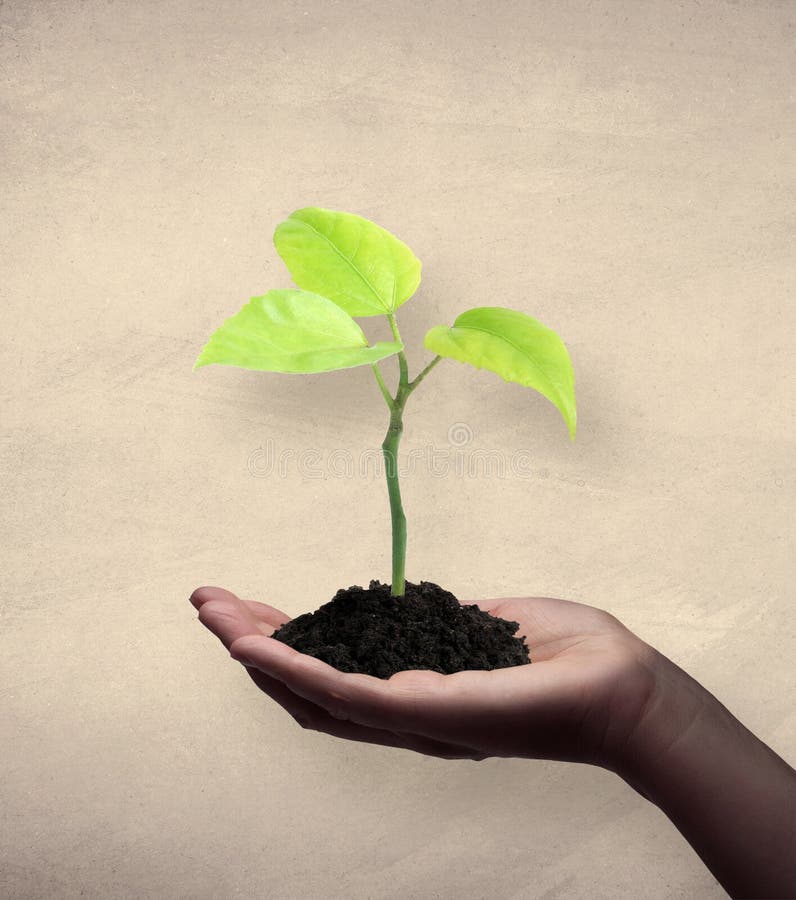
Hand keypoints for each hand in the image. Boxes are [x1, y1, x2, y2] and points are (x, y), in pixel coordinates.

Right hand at [190, 586, 658, 767]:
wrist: (621, 689)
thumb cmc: (567, 656)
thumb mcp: (486, 625)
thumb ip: (439, 623)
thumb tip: (411, 606)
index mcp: (415, 688)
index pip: (332, 669)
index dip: (283, 638)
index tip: (245, 604)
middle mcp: (402, 712)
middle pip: (307, 685)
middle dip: (252, 641)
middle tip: (204, 603)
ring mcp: (411, 717)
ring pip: (312, 692)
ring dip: (257, 652)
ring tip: (213, 618)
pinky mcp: (425, 714)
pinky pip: (346, 696)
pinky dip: (294, 671)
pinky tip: (256, 647)